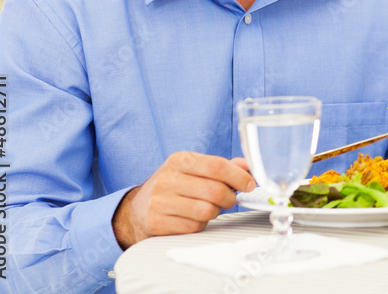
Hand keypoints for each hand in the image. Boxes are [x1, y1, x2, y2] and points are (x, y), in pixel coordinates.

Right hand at [112, 152, 255, 248]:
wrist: (138, 209)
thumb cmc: (173, 187)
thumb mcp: (194, 169)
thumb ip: (222, 166)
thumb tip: (248, 166)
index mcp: (180, 160)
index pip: (217, 166)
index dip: (238, 177)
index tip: (249, 184)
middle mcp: (168, 178)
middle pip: (215, 190)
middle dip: (229, 198)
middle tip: (229, 200)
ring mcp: (160, 201)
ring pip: (206, 211)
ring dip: (215, 212)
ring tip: (208, 208)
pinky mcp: (157, 222)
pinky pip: (194, 227)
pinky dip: (201, 224)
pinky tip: (193, 218)